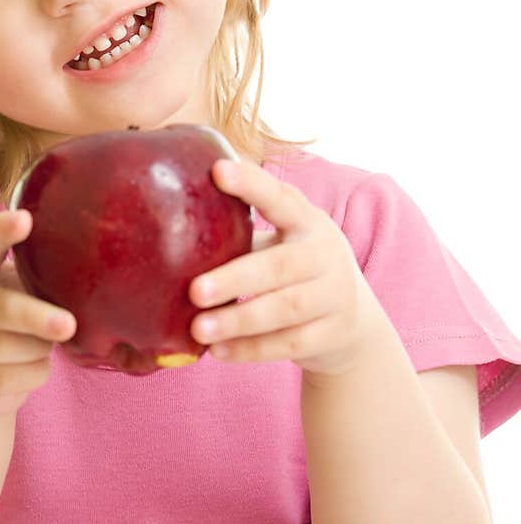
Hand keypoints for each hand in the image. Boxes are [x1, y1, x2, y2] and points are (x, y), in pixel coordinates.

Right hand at [0, 210, 76, 416]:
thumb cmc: (4, 320)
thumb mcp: (11, 289)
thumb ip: (32, 277)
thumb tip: (85, 270)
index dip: (1, 232)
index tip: (25, 218)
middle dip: (35, 317)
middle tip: (68, 325)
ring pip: (2, 348)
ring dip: (37, 349)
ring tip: (48, 344)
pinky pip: (2, 380)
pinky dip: (31, 375)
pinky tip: (37, 366)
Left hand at [188, 159, 381, 375]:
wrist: (352, 321)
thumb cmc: (294, 270)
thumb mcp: (282, 242)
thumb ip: (242, 232)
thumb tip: (171, 214)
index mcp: (308, 222)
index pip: (280, 197)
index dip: (251, 185)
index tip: (217, 171)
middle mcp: (326, 254)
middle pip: (280, 266)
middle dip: (235, 279)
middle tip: (194, 291)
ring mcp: (335, 295)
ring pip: (285, 309)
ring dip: (239, 320)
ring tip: (198, 329)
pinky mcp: (333, 334)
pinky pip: (289, 344)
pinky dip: (252, 349)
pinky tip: (219, 352)